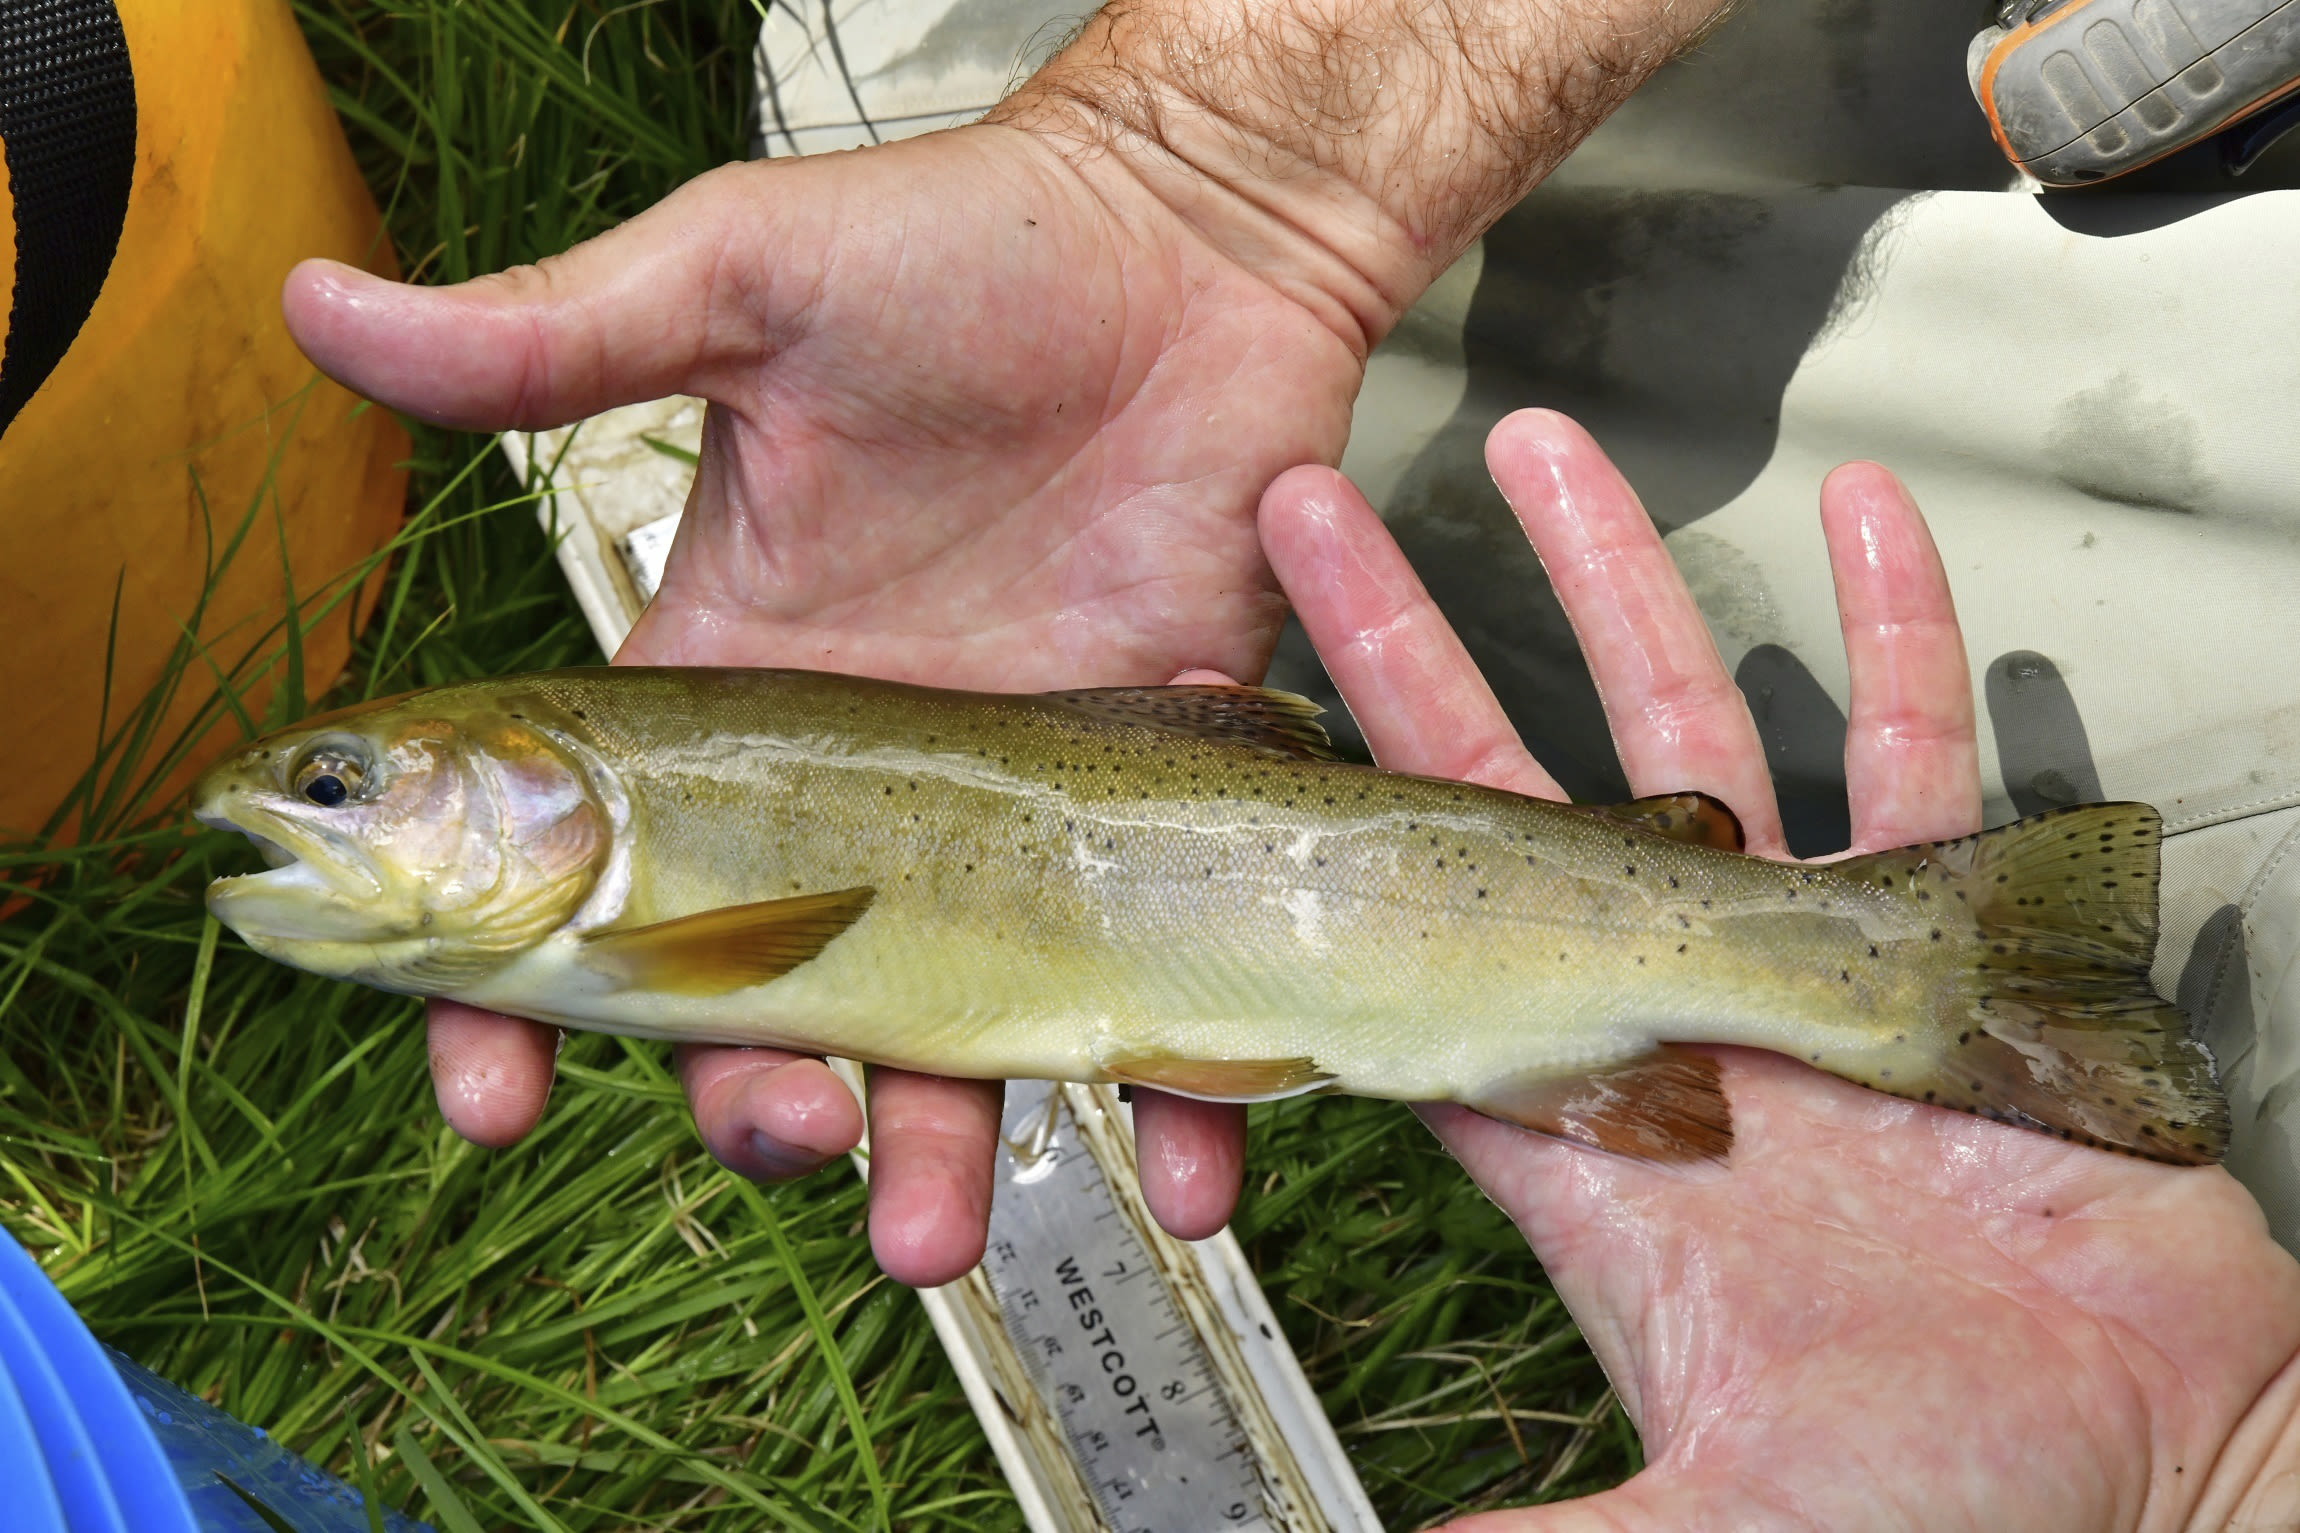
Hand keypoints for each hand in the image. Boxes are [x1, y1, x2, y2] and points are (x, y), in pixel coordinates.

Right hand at [286, 121, 1365, 1281]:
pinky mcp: (1144, 806)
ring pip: (947, 1033)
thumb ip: (560, 339)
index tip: (488, 1091)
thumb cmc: (964, 254)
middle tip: (776, 1134)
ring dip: (935, 1149)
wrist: (1192, 252)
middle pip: (764, 1002)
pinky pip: (1153, 982)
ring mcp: (1001, 814)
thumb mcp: (744, 284)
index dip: (517, 997)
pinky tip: (1187, 1168)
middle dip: (750, 1100)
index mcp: (721, 689)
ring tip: (931, 1229)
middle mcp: (848, 786)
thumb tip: (327, 313)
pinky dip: (1177, 1096)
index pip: (583, 879)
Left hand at [1262, 409, 2299, 1529]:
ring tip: (1552, 454)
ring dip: (1622, 587)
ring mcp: (1802, 964)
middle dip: (1407, 645)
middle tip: (1316, 509)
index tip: (1228, 718)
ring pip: (1693, 727)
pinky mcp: (1949, 948)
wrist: (2171, 1477)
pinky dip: (1896, 631)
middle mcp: (1665, 1019)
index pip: (1395, 943)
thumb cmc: (1964, 1507)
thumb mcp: (1726, 1513)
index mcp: (1584, 1128)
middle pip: (1503, 788)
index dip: (1306, 832)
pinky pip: (1920, 752)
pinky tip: (1862, 525)